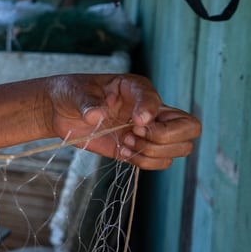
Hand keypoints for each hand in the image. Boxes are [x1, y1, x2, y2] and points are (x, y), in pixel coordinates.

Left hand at [45, 73, 199, 169]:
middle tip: (135, 133)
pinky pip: (160, 162)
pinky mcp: (139, 149)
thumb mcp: (75, 93)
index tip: (135, 122)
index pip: (160, 101)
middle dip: (165, 137)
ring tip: (125, 142)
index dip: (152, 113)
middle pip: (190, 128)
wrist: (60, 111)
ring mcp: (149, 131)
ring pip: (180, 148)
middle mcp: (152, 110)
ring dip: (153, 151)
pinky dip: (143, 162)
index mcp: (138, 89)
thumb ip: (87, 103)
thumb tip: (95, 115)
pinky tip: (122, 151)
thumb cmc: (71, 94)